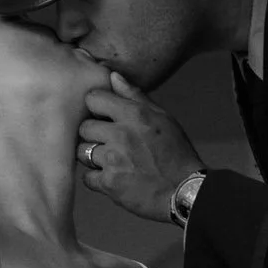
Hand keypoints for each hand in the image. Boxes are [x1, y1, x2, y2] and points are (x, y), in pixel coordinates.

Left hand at [78, 72, 203, 221]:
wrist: (184, 191)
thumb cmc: (176, 153)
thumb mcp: (163, 118)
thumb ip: (135, 96)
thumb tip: (112, 76)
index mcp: (134, 115)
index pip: (93, 99)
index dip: (96, 108)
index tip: (103, 116)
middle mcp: (120, 135)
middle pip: (84, 128)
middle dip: (93, 134)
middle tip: (107, 142)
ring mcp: (112, 160)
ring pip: (82, 152)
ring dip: (92, 156)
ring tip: (110, 161)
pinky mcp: (109, 184)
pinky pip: (87, 177)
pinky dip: (96, 179)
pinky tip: (111, 178)